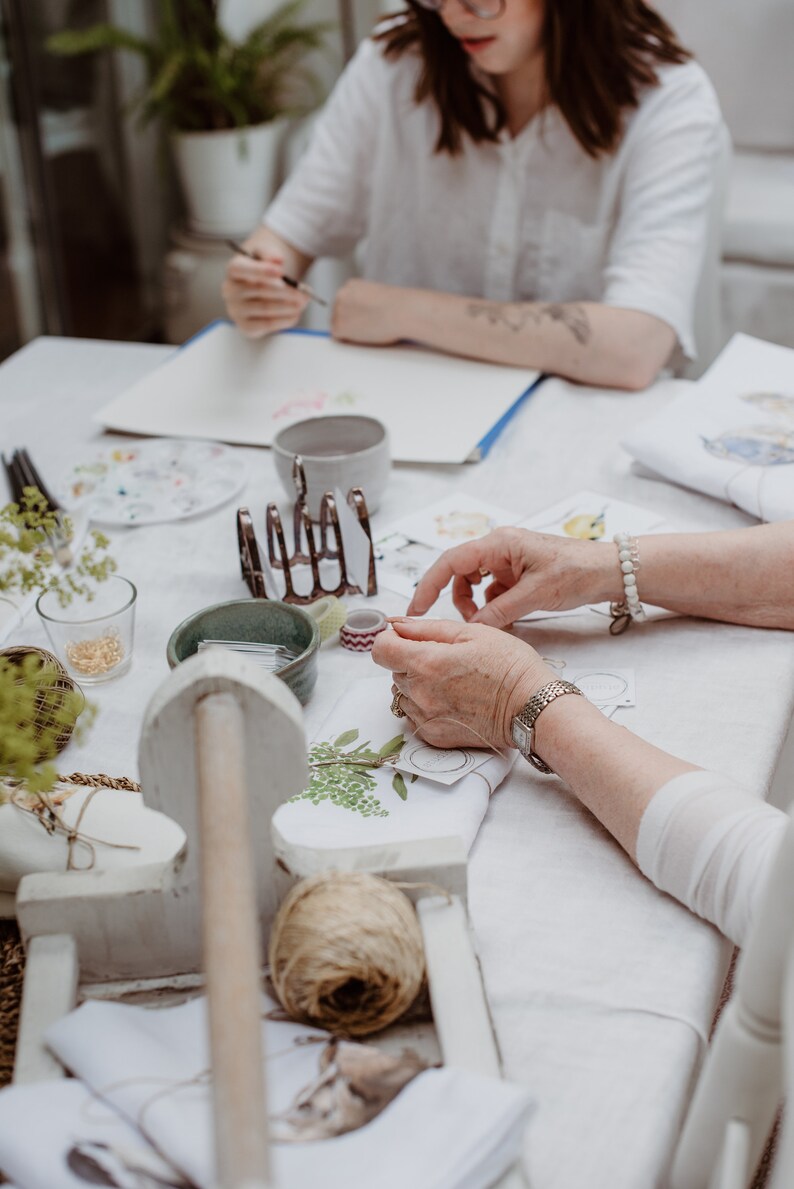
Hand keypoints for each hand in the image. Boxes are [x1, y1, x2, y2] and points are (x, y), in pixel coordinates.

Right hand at [221, 232, 306, 338]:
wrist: (261, 285)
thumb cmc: (264, 267)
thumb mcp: (266, 252)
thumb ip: (270, 252)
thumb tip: (278, 260)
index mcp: (233, 269)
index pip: (242, 269)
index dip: (261, 270)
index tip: (281, 271)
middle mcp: (230, 291)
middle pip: (258, 290)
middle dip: (285, 291)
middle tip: (303, 291)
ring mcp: (236, 311)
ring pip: (266, 308)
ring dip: (289, 306)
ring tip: (304, 301)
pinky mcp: (246, 327)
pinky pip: (267, 325)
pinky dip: (284, 320)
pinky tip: (296, 313)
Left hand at [331, 279, 406, 344]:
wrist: (401, 312)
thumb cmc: (397, 306)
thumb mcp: (377, 295)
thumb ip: (363, 302)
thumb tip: (362, 314)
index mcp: (351, 285)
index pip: (343, 302)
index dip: (352, 313)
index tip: (361, 319)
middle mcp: (341, 295)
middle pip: (337, 313)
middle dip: (349, 322)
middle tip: (366, 327)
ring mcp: (338, 311)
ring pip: (337, 325)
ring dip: (349, 331)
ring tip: (369, 330)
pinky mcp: (339, 327)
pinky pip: (338, 337)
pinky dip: (348, 340)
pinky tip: (364, 336)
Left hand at [371, 617, 554, 749]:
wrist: (531, 707)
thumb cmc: (509, 666)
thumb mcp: (471, 632)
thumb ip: (426, 628)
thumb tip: (397, 625)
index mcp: (426, 663)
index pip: (380, 649)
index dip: (391, 640)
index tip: (405, 639)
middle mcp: (421, 693)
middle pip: (394, 671)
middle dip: (410, 660)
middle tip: (444, 659)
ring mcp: (426, 718)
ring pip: (403, 693)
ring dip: (417, 684)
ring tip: (450, 681)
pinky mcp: (434, 736)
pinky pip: (414, 715)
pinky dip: (426, 705)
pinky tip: (452, 699)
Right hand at [407, 527, 618, 627]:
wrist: (607, 571)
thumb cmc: (576, 572)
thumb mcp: (534, 595)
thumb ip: (499, 611)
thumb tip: (472, 628)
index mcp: (499, 544)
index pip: (450, 562)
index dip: (428, 585)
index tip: (416, 609)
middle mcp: (499, 548)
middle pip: (459, 573)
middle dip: (459, 600)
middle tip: (468, 625)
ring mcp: (508, 560)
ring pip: (475, 583)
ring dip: (476, 605)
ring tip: (492, 622)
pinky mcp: (517, 573)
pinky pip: (493, 590)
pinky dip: (493, 606)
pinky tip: (507, 618)